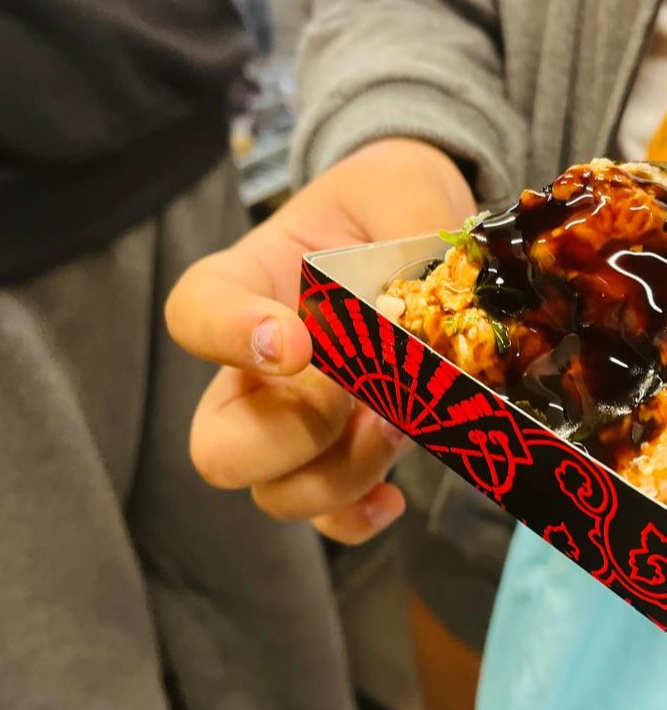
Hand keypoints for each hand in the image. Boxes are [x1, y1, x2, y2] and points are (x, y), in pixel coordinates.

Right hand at [166, 138, 476, 542]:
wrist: (421, 232)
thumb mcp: (405, 193)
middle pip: (217, 444)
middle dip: (288, 435)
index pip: (194, 313)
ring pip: (274, 491)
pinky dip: (357, 516)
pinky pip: (330, 517)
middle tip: (352, 390)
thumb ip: (412, 235)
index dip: (227, 336)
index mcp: (251, 284)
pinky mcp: (350, 451)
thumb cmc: (395, 205)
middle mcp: (259, 366)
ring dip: (339, 474)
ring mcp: (300, 419)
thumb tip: (428, 319)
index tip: (293, 342)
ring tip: (395, 422)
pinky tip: (396, 495)